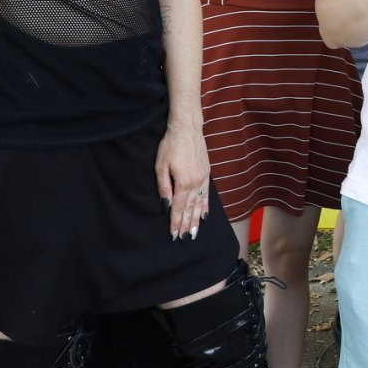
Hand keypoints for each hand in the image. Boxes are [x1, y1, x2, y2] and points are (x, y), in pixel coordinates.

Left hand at [155, 120, 211, 239]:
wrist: (187, 129)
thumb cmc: (170, 145)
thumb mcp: (161, 166)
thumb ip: (164, 188)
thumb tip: (165, 205)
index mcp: (183, 183)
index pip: (178, 208)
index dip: (176, 222)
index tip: (174, 235)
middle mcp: (195, 183)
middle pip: (190, 209)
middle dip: (186, 225)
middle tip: (185, 239)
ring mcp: (203, 179)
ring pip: (200, 204)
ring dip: (197, 219)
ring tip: (195, 232)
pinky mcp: (206, 173)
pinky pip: (206, 194)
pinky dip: (206, 206)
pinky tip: (205, 215)